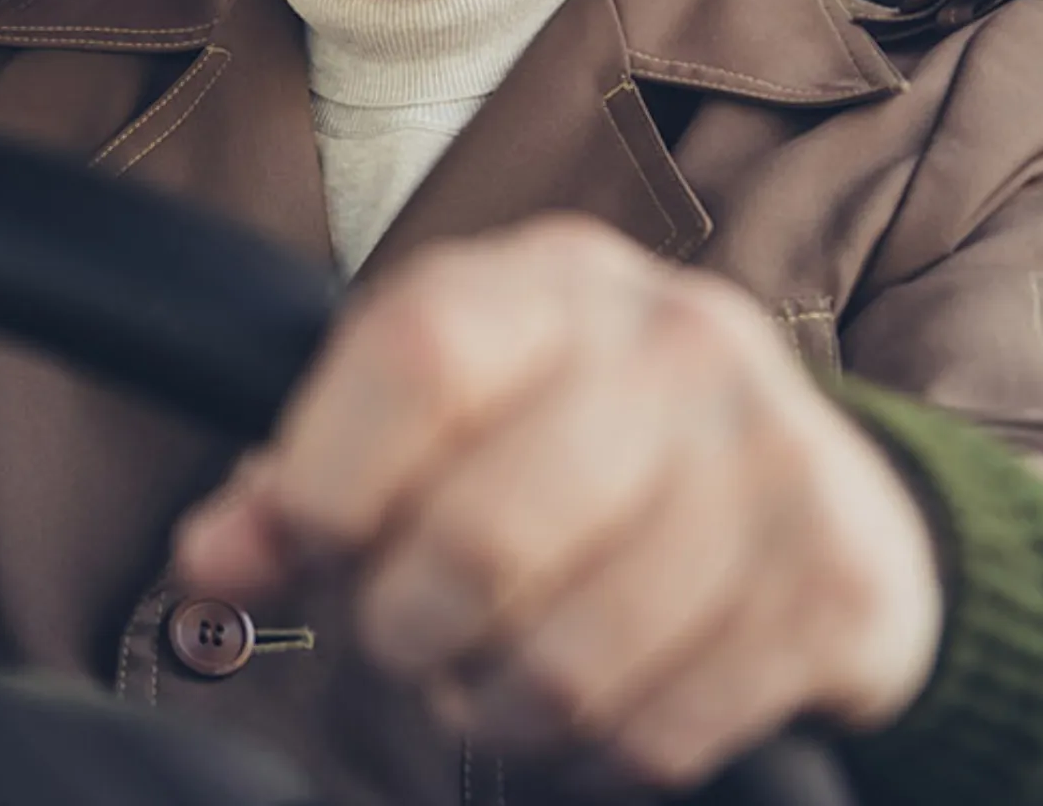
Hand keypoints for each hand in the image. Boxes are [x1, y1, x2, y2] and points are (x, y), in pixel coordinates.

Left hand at [173, 214, 939, 789]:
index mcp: (551, 284)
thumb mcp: (440, 419)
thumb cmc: (580, 448)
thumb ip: (307, 480)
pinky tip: (589, 718)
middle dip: (406, 628)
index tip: (312, 548)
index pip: (417, 356)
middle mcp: (674, 345)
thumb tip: (210, 560)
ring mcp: (770, 461)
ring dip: (498, 706)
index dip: (331, 481)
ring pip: (571, 658)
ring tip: (490, 683)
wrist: (823, 495)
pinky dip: (595, 759)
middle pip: (482, 533)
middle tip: (406, 641)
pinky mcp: (832, 586)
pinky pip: (663, 731)